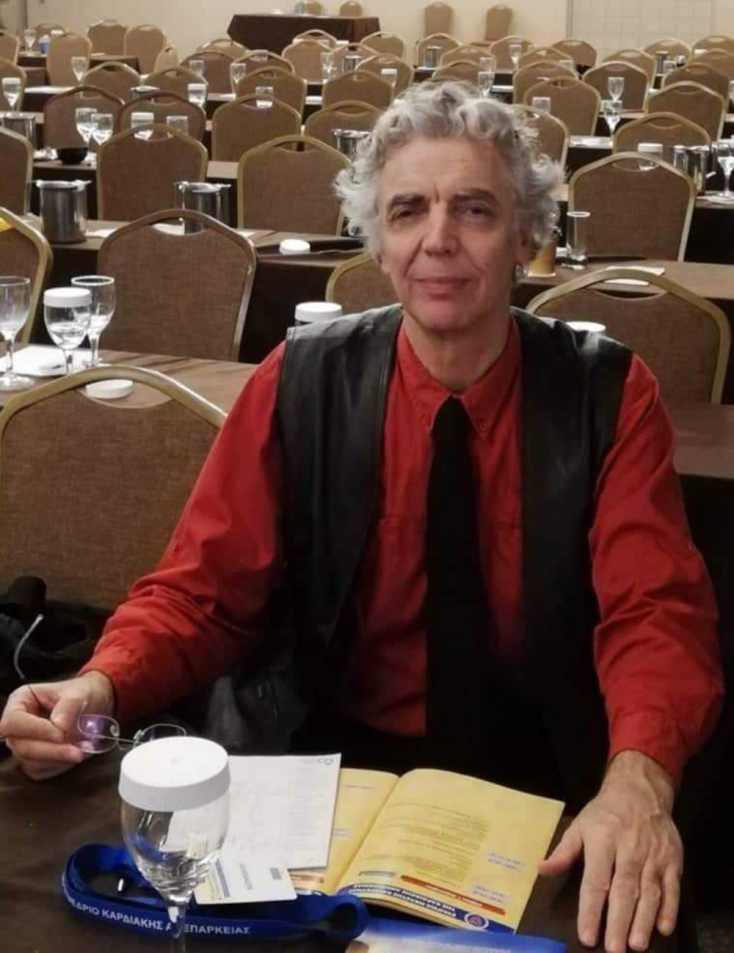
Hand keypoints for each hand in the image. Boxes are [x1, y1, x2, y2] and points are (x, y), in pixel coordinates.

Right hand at [0, 672, 114, 780]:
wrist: (92, 706)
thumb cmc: (81, 694)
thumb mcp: (79, 693)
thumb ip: (69, 707)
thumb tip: (59, 727)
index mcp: (20, 701)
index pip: (13, 722)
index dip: (35, 730)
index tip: (61, 734)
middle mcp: (16, 726)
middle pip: (20, 747)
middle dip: (50, 751)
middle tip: (78, 753)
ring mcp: (23, 744)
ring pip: (30, 762)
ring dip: (57, 760)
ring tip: (83, 751)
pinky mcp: (33, 761)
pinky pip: (40, 771)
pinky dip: (59, 766)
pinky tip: (76, 755)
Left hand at [538, 751, 681, 952]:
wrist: (640, 790)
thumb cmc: (605, 813)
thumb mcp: (580, 825)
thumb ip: (563, 852)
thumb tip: (541, 871)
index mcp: (602, 840)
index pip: (595, 880)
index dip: (591, 909)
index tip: (587, 936)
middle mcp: (628, 848)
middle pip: (624, 889)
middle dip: (618, 922)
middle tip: (614, 950)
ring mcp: (653, 854)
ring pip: (649, 891)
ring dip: (643, 920)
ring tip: (636, 945)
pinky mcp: (673, 858)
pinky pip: (672, 886)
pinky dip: (669, 908)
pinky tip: (663, 928)